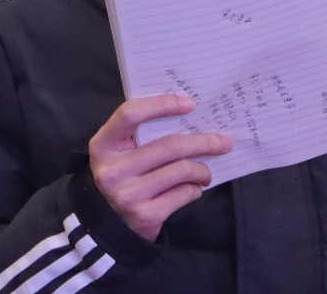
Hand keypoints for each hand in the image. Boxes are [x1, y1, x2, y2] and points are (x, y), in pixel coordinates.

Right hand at [89, 94, 233, 240]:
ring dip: (202, 170)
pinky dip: (194, 189)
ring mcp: (126, 195)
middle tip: (224, 142)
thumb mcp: (123, 150)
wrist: (112, 223)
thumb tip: (190, 113)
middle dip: (202, 142)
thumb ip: (144, 131)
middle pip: (168, 146)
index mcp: (103, 145)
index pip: (130, 114)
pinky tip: (192, 188)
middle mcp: (111, 170)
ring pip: (181, 171)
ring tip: (205, 171)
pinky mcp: (144, 216)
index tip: (190, 104)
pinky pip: (183, 194)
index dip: (162, 104)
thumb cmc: (126, 173)